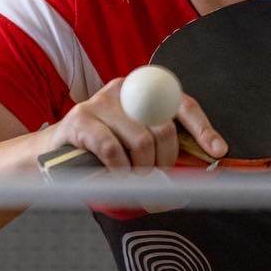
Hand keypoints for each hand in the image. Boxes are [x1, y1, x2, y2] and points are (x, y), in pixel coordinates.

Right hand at [45, 77, 225, 173]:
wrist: (52, 155)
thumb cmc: (101, 153)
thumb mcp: (135, 145)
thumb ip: (163, 147)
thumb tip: (201, 165)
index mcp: (144, 92)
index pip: (182, 104)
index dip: (203, 128)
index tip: (217, 151)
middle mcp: (125, 89)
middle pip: (163, 126)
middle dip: (166, 161)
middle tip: (159, 180)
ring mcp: (101, 102)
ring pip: (140, 140)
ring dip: (142, 170)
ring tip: (135, 181)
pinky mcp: (80, 119)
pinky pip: (111, 148)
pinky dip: (120, 170)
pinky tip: (118, 177)